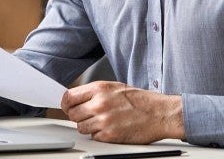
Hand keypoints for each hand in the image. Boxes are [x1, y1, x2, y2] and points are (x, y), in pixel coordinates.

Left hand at [61, 81, 184, 143]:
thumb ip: (94, 92)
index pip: (69, 97)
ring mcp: (104, 120)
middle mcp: (99, 103)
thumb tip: (76, 98)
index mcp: (100, 88)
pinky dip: (98, 134)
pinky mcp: (109, 135)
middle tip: (86, 115)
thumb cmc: (139, 100)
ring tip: (101, 121)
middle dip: (77, 115)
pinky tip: (109, 128)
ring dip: (87, 126)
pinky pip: (93, 137)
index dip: (66, 103)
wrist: (158, 113)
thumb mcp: (114, 87)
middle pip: (72, 113)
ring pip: (81, 127)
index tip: (66, 106)